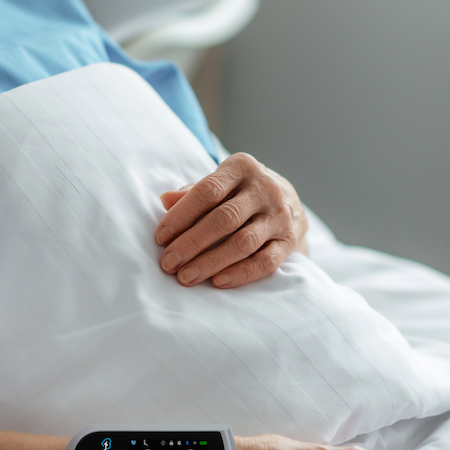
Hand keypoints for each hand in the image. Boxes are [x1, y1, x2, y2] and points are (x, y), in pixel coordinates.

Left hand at [155, 153, 308, 287]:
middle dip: (192, 243)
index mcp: (242, 167)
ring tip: (185, 277)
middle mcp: (265, 189)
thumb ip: (193, 193)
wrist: (289, 202)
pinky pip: (265, 262)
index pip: (208, 191)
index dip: (181, 215)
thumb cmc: (241, 193)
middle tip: (168, 263)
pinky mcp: (289, 241)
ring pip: (243, 243)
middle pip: (224, 219)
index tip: (160, 238)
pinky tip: (217, 282)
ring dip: (211, 262)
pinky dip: (240, 273)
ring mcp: (280, 216)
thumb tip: (165, 200)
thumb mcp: (221, 183)